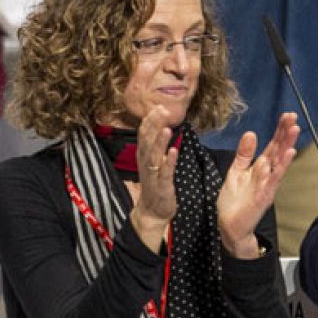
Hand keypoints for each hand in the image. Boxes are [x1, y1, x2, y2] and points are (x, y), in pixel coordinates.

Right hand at [128, 107, 179, 252]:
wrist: (153, 211)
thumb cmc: (156, 184)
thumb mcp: (155, 162)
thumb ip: (157, 146)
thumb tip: (162, 127)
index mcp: (144, 155)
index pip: (144, 133)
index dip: (151, 120)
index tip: (158, 105)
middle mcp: (145, 163)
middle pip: (147, 141)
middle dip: (155, 125)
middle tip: (162, 110)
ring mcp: (153, 174)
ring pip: (154, 155)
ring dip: (160, 141)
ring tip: (166, 128)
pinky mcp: (162, 185)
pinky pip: (165, 172)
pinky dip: (168, 162)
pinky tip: (174, 151)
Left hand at [216, 112, 298, 257]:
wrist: (229, 225)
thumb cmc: (234, 201)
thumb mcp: (236, 171)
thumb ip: (244, 154)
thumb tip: (250, 133)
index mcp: (260, 168)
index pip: (272, 146)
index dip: (279, 131)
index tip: (286, 116)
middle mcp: (267, 175)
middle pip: (279, 150)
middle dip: (286, 134)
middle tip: (293, 117)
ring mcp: (267, 185)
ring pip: (280, 162)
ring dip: (287, 146)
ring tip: (294, 130)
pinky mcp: (264, 196)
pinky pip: (274, 179)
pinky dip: (280, 167)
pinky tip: (287, 155)